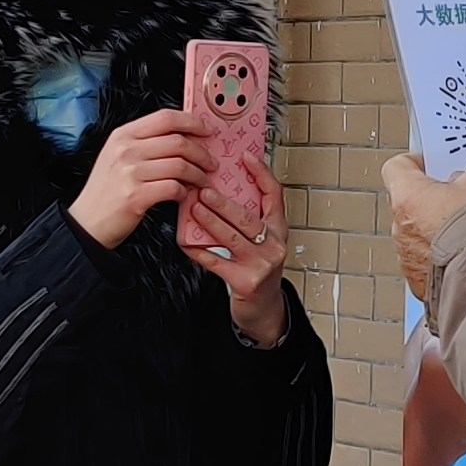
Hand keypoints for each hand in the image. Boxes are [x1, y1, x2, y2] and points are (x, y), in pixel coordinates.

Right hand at [71, 110, 214, 248]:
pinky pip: (174, 187)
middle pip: (178, 141)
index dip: (191, 122)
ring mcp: (130, 173)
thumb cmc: (106, 191)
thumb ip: (143, 143)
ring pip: (180, 165)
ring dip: (198, 174)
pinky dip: (184, 192)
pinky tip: (183, 195)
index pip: (165, 118)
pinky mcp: (136, 196)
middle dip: (201, 153)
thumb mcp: (117, 156)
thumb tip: (181, 137)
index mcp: (123, 135)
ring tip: (201, 182)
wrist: (87, 222)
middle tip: (210, 163)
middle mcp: (126, 150)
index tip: (205, 130)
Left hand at [183, 160, 290, 343]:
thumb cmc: (258, 268)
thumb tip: (220, 188)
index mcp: (278, 229)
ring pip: (232, 238)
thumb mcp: (262, 240)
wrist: (264, 308)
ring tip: (195, 208)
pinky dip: (199, 250)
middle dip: (224, 202)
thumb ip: (248, 217)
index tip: (245, 157)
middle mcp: (273, 245)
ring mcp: (261, 264)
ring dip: (210, 221)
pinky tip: (187, 241)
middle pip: (248, 217)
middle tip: (204, 188)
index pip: (274, 195)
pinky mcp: (245, 282)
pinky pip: (216, 262)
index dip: (261, 174)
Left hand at [380, 152, 465, 304]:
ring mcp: (407, 259)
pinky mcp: (419, 283)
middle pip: (407, 205)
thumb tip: (461, 186)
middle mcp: (400, 229)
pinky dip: (441, 260)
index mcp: (408, 197)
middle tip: (456, 201)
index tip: (427, 166)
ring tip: (465, 233)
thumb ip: (462, 180)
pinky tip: (464, 256)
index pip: (396, 168)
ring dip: (434, 234)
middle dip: (429, 203)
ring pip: (416, 237)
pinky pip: (426, 264)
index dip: (414, 165)